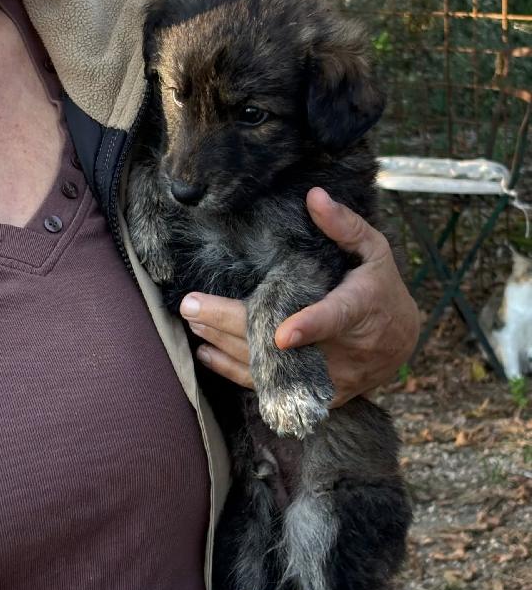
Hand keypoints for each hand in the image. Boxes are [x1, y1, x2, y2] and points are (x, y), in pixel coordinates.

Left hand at [180, 187, 418, 404]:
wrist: (399, 344)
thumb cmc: (381, 289)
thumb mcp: (374, 252)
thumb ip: (345, 226)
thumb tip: (314, 195)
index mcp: (359, 309)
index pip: (335, 318)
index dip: (310, 327)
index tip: (282, 334)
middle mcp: (343, 351)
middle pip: (281, 347)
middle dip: (232, 326)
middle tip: (191, 307)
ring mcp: (328, 377)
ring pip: (269, 370)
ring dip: (225, 346)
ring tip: (192, 322)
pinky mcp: (315, 394)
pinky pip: (270, 388)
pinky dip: (235, 371)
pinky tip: (208, 354)